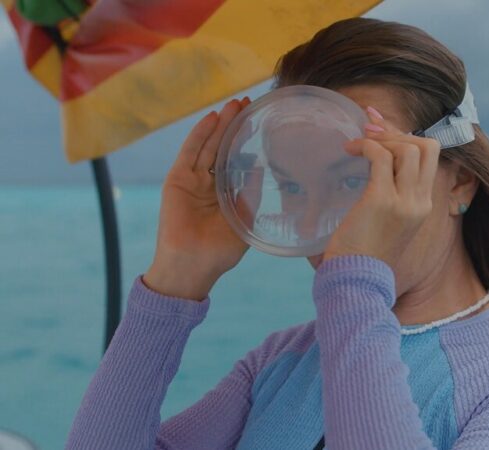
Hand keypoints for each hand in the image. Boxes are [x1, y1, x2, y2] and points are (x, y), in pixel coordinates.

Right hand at [144, 97, 262, 299]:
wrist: (193, 266)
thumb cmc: (219, 251)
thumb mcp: (243, 219)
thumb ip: (250, 193)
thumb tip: (261, 168)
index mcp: (222, 193)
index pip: (234, 159)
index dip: (244, 140)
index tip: (258, 121)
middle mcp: (206, 183)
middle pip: (220, 147)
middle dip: (233, 125)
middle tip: (246, 102)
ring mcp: (191, 180)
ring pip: (207, 145)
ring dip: (219, 124)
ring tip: (233, 104)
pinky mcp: (177, 180)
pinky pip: (190, 152)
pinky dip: (200, 134)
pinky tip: (212, 118)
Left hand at [321, 107, 440, 269]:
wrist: (356, 283)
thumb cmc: (363, 257)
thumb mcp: (385, 225)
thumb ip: (387, 199)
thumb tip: (373, 168)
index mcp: (423, 206)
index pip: (429, 158)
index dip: (406, 136)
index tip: (380, 128)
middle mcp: (419, 201)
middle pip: (427, 147)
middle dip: (397, 132)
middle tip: (368, 133)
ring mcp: (404, 201)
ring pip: (408, 147)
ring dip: (381, 138)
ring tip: (356, 145)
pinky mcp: (382, 200)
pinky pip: (380, 157)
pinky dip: (365, 146)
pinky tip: (349, 151)